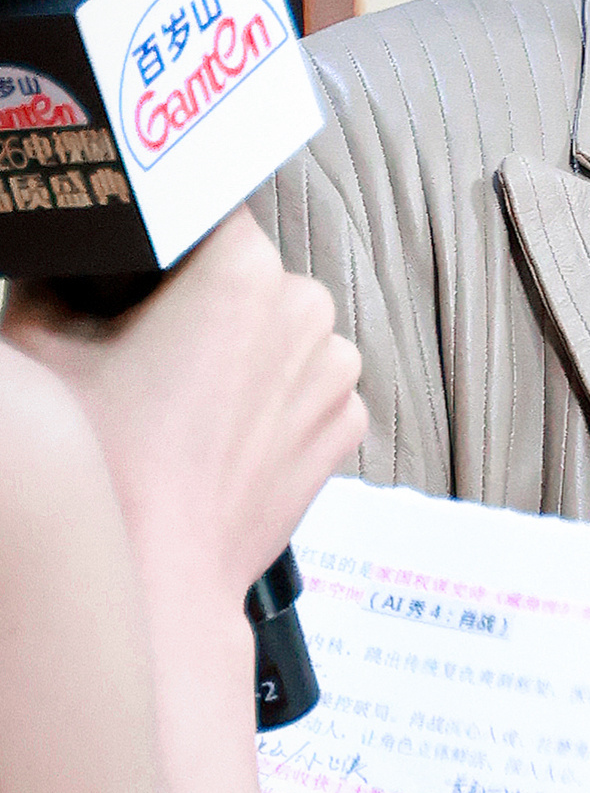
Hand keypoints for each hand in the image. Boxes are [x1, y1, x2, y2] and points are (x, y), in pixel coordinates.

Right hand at [3, 207, 364, 605]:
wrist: (154, 578)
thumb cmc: (100, 463)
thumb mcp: (39, 342)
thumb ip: (59, 275)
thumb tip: (71, 256)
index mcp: (243, 268)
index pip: (203, 214)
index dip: (161, 241)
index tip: (131, 271)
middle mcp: (307, 308)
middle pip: (246, 276)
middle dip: (199, 302)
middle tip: (140, 352)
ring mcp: (336, 372)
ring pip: (281, 334)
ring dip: (242, 353)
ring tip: (179, 406)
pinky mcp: (346, 427)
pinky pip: (305, 390)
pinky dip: (269, 405)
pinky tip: (217, 440)